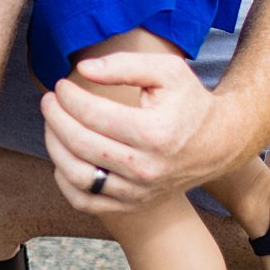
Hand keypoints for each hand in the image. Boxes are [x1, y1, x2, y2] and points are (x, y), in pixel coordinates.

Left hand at [39, 52, 233, 211]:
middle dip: (55, 118)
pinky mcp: (133, 204)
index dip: (68, 97)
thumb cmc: (189, 102)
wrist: (219, 143)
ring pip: (77, 175)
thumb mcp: (167, 71)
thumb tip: (83, 69)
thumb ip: (123, 65)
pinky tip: (64, 156)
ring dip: (54, 146)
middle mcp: (146, 168)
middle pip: (80, 144)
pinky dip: (64, 181)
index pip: (93, 115)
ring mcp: (139, 191)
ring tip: (53, 124)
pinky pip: (85, 201)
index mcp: (155, 133)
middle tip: (49, 101)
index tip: (61, 85)